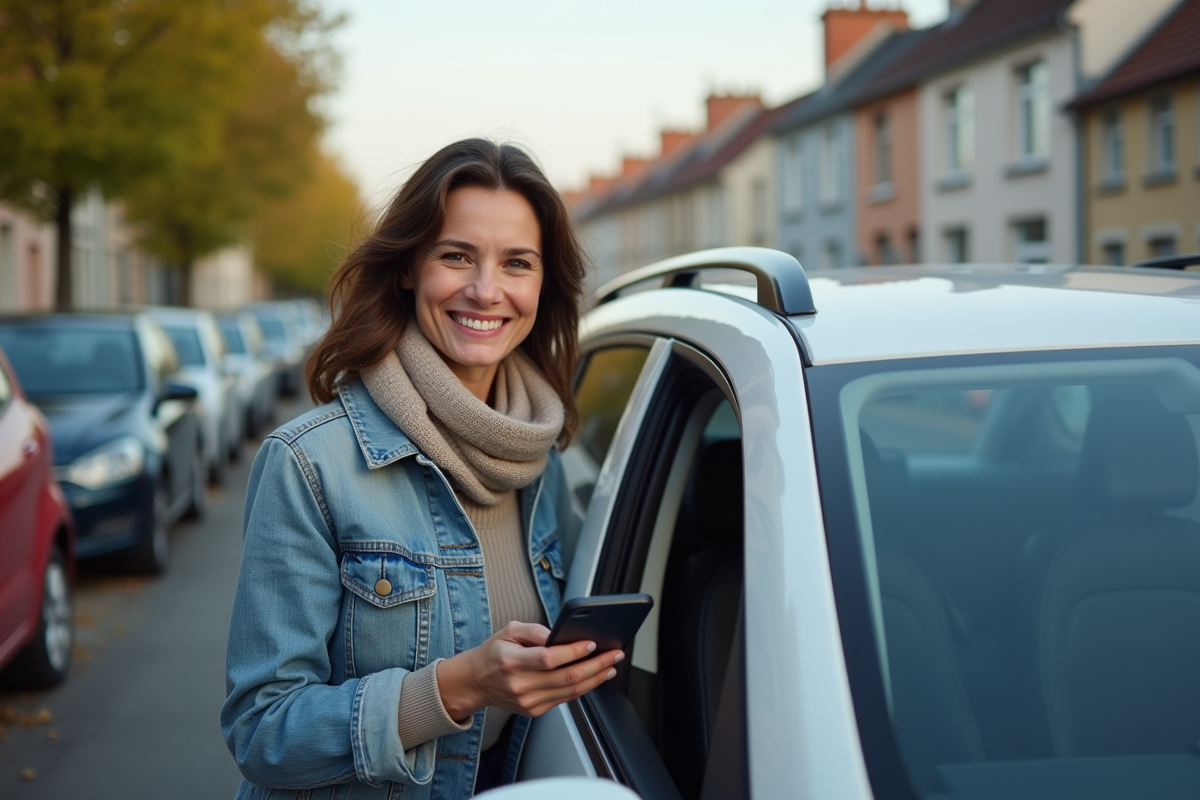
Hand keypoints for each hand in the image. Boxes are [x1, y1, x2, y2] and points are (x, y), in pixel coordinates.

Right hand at [435, 621, 623, 719]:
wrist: (476, 681)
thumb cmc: (494, 653)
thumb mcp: (509, 630)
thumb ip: (535, 630)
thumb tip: (559, 633)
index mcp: (511, 661)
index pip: (549, 659)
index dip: (574, 652)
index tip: (592, 644)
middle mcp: (520, 684)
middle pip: (566, 677)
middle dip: (596, 665)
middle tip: (614, 654)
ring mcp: (527, 701)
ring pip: (570, 691)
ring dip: (596, 678)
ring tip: (611, 666)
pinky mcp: (534, 710)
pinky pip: (564, 699)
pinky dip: (583, 688)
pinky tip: (595, 677)